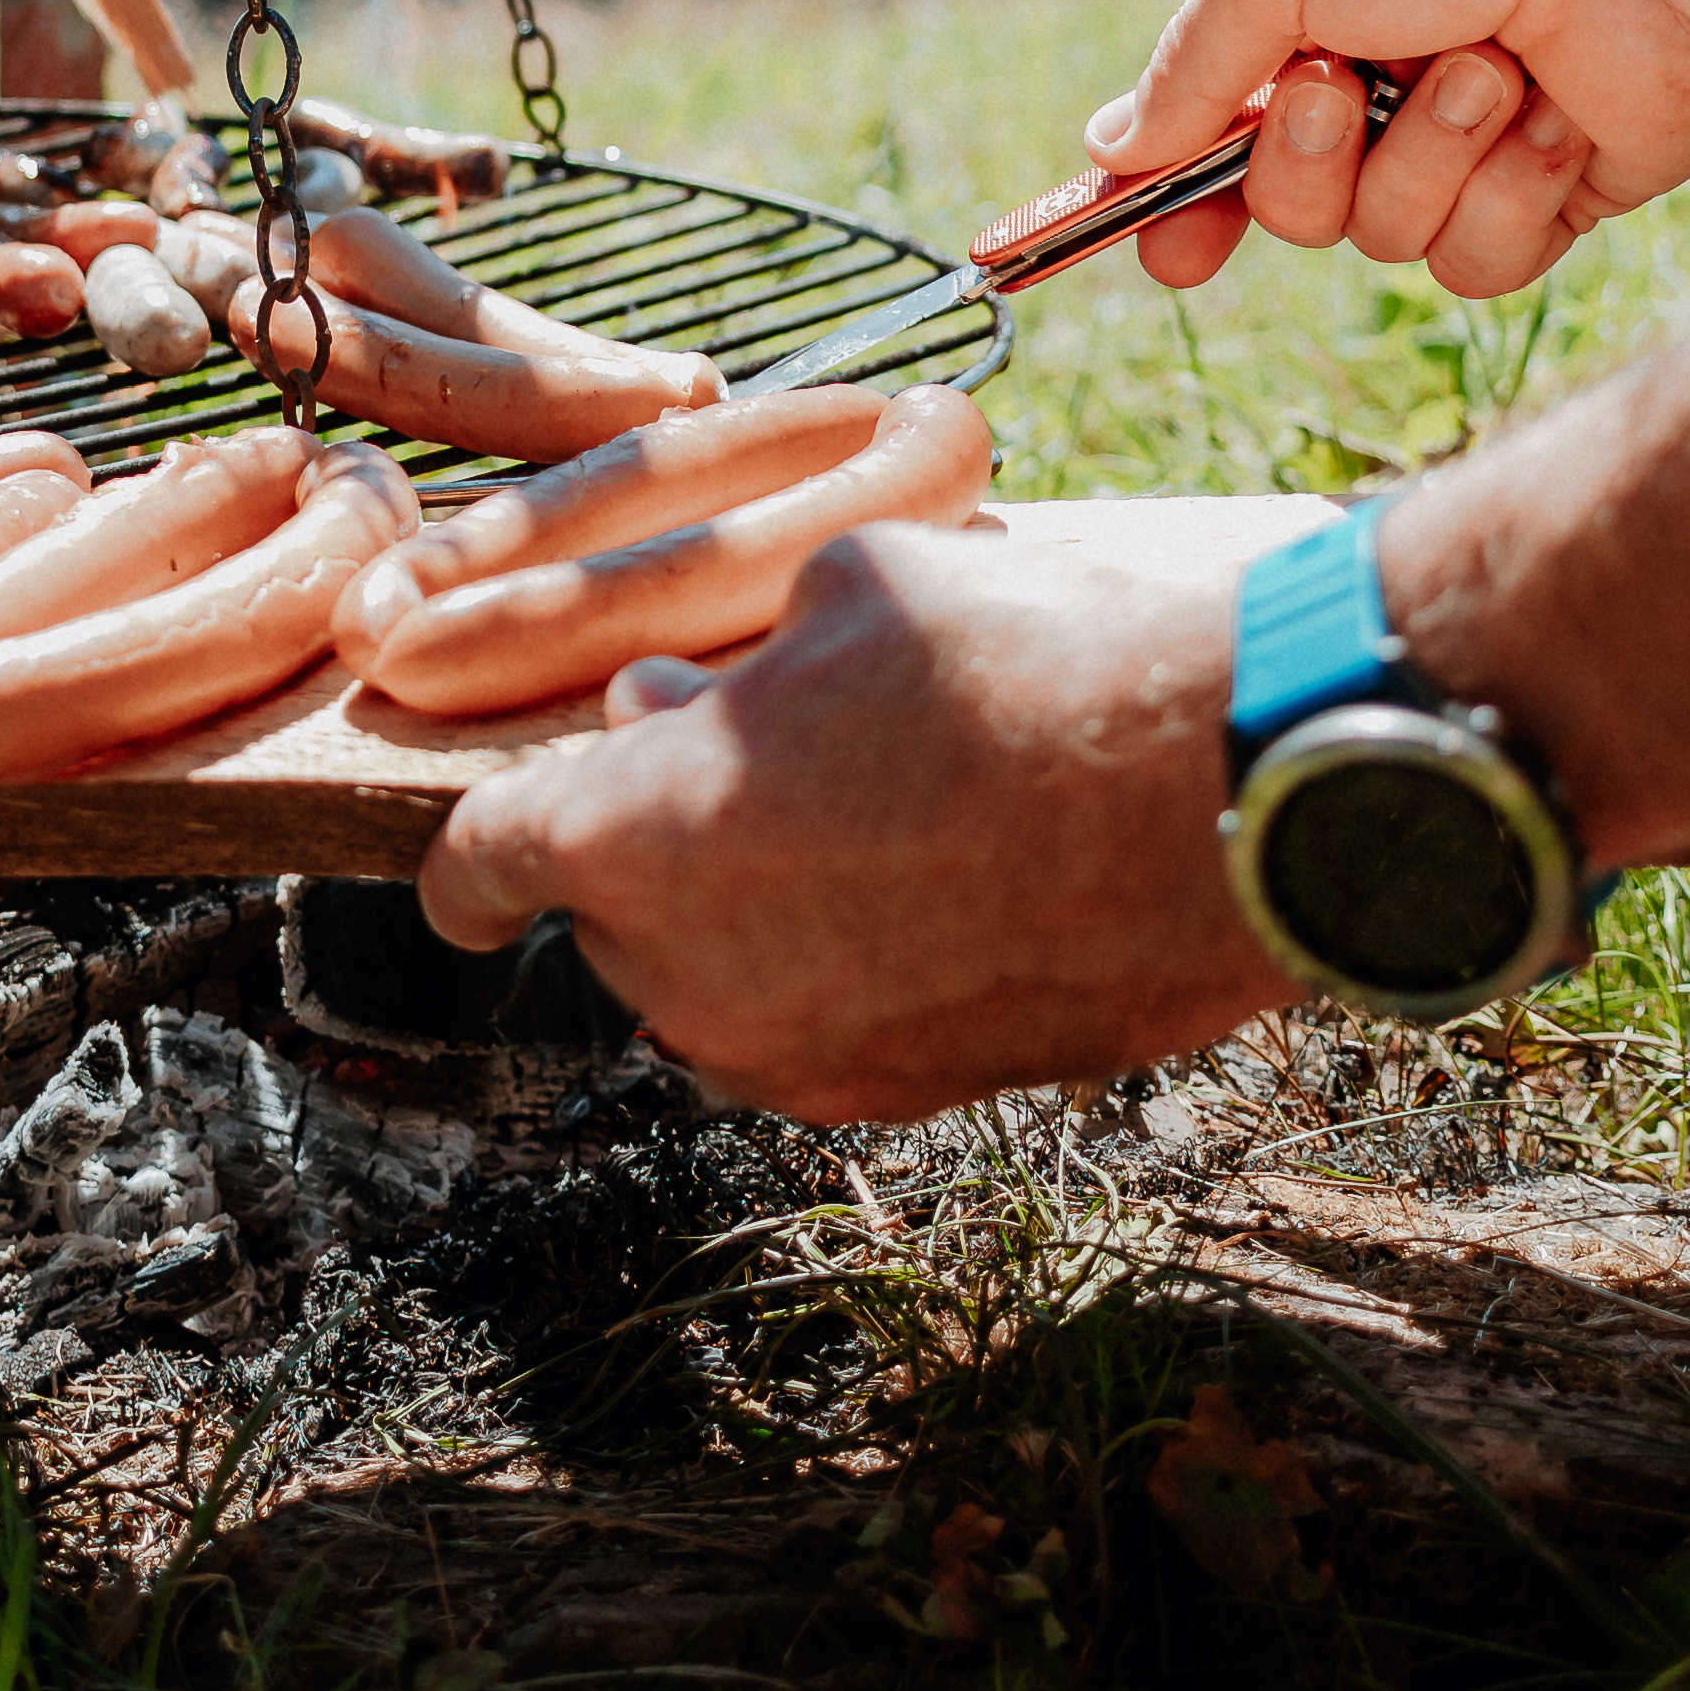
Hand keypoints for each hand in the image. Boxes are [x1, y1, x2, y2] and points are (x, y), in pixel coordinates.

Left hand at [419, 526, 1276, 1119]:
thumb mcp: (843, 596)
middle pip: (616, 922)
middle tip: (741, 755)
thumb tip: (673, 710)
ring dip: (748, 916)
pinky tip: (938, 877)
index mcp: (637, 841)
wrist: (1227, 799)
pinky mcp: (922, 1094)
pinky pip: (832, 1027)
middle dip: (650, 849)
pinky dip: (848, 965)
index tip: (462, 869)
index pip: (482, 868)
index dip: (466, 862)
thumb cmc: (1019, 667)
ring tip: (857, 809)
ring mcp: (813, 1059)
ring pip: (723, 985)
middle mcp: (699, 979)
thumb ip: (726, 668)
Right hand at [1090, 0, 1689, 298]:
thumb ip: (1189, 66)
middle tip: (1349, 82)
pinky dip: (1508, 192)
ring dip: (1429, 154)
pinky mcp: (1541, 201)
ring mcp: (1458, 153)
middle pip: (1287, 206)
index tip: (1154, 246)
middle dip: (1308, 157)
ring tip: (1492, 67)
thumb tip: (1108, 151)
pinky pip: (1476, 263)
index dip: (1175, 198)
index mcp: (1302, 25)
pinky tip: (1552, 118)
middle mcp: (1375, 97)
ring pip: (1385, 238)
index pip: (1212, 137)